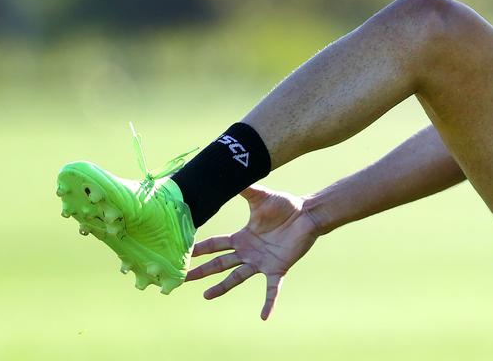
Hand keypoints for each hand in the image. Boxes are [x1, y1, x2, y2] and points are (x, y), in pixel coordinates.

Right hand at [185, 185, 319, 319]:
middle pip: (220, 264)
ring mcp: (261, 262)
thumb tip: (229, 174)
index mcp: (242, 238)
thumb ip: (245, 190)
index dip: (201, 249)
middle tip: (184, 279)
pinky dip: (269, 303)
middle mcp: (248, 253)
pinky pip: (272, 289)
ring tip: (207, 296)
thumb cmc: (285, 206)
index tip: (184, 253)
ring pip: (237, 278)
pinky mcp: (277, 269)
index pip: (216, 245)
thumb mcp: (261, 197)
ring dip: (222, 287)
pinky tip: (265, 316)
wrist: (308, 214)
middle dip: (202, 271)